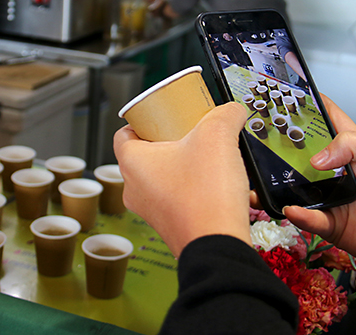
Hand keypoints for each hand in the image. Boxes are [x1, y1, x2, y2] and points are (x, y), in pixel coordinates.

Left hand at [114, 102, 251, 257]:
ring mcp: (151, 211)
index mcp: (133, 162)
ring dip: (184, 167)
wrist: (218, 245)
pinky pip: (177, 199)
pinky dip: (193, 190)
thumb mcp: (218, 136)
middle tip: (192, 135)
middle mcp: (135, 189)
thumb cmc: (205, 196)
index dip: (143, 121)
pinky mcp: (170, 226)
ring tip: (209, 160)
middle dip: (170, 143)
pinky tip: (216, 185)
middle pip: (146, 155)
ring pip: (163, 179)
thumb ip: (226, 115)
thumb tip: (232, 110)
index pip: (124, 133)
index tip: (163, 117)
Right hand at [284, 95, 355, 309]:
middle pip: (303, 154)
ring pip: (299, 188)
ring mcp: (334, 198)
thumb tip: (317, 158)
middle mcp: (340, 172)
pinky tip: (294, 208)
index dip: (308, 107)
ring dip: (282, 184)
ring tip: (266, 178)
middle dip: (284, 148)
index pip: (327, 120)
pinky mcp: (333, 225)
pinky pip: (308, 219)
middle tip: (263, 142)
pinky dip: (299, 214)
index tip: (285, 98)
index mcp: (355, 148)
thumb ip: (353, 144)